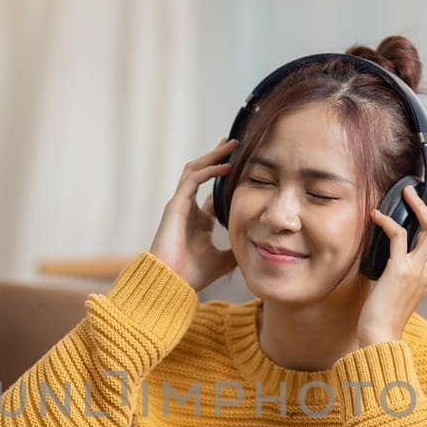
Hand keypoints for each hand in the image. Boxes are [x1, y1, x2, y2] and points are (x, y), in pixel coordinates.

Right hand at [149, 138, 239, 291]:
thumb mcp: (223, 260)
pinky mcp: (176, 204)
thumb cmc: (192, 274)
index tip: (242, 168)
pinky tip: (226, 166)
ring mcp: (181, 205)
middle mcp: (189, 209)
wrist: (171, 282)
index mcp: (199, 222)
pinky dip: (209, 170)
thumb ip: (236, 251)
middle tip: (235, 144)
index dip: (226, 180)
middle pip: (203, 174)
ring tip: (230, 145)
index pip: (213, 194)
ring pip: (196, 170)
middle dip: (218, 157)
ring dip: (213, 156)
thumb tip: (255, 248)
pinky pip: (192, 179)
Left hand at [356, 182, 426, 345]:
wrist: (379, 337)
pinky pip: (398, 237)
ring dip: (420, 206)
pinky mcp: (399, 271)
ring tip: (407, 192)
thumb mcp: (400, 291)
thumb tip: (391, 257)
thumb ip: (403, 273)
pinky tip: (376, 215)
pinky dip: (387, 221)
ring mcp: (417, 271)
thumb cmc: (384, 316)